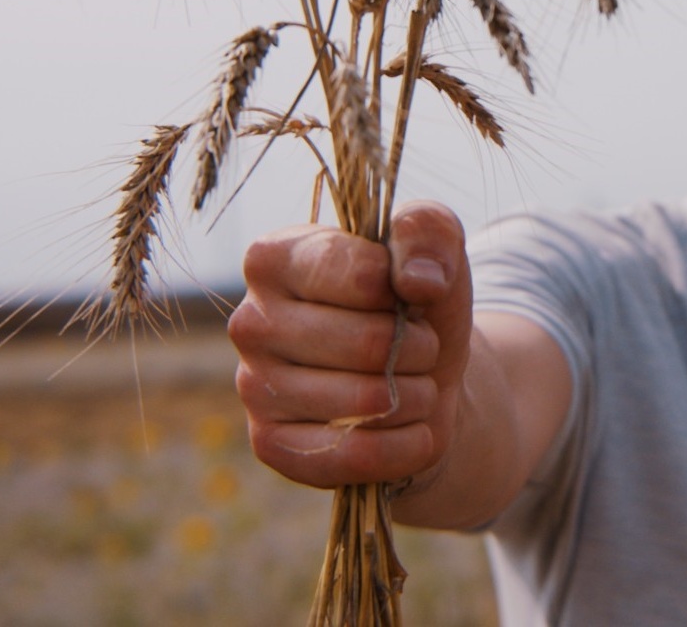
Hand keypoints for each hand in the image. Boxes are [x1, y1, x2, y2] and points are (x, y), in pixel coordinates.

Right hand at [228, 201, 470, 488]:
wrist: (422, 375)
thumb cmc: (417, 300)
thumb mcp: (435, 246)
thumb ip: (429, 232)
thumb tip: (417, 281)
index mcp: (275, 256)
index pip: (361, 274)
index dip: (403, 289)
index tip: (405, 291)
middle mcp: (250, 321)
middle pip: (368, 343)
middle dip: (418, 347)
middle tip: (419, 345)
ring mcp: (254, 386)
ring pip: (367, 401)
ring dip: (417, 394)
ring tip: (414, 382)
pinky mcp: (270, 445)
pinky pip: (357, 454)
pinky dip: (407, 443)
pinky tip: (411, 425)